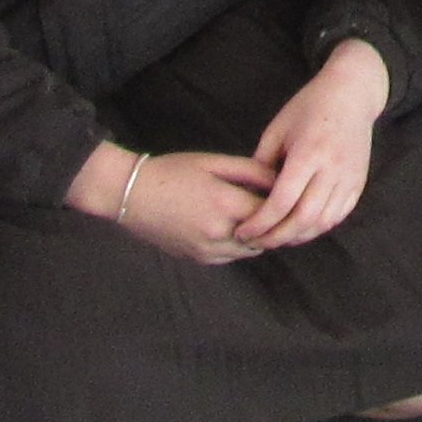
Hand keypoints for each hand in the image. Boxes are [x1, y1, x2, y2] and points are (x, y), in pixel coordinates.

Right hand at [73, 142, 285, 264]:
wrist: (132, 194)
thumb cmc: (173, 172)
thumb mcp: (214, 162)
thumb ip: (250, 170)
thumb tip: (280, 178)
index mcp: (225, 204)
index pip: (271, 210)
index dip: (283, 201)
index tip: (288, 191)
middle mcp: (220, 233)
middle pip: (264, 235)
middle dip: (273, 221)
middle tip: (277, 205)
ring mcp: (208, 251)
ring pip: (250, 250)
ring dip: (258, 235)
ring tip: (256, 215)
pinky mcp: (199, 259)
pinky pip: (231, 256)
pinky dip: (240, 244)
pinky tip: (235, 226)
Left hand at [235, 39, 388, 255]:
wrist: (352, 93)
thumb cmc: (309, 106)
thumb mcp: (278, 128)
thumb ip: (262, 162)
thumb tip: (247, 195)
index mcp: (308, 153)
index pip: (281, 201)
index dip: (259, 222)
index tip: (242, 231)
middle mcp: (332, 169)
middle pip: (303, 219)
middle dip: (276, 237)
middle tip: (255, 243)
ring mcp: (349, 178)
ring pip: (322, 223)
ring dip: (297, 237)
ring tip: (275, 238)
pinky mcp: (359, 183)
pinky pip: (338, 216)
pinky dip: (317, 228)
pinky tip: (300, 228)